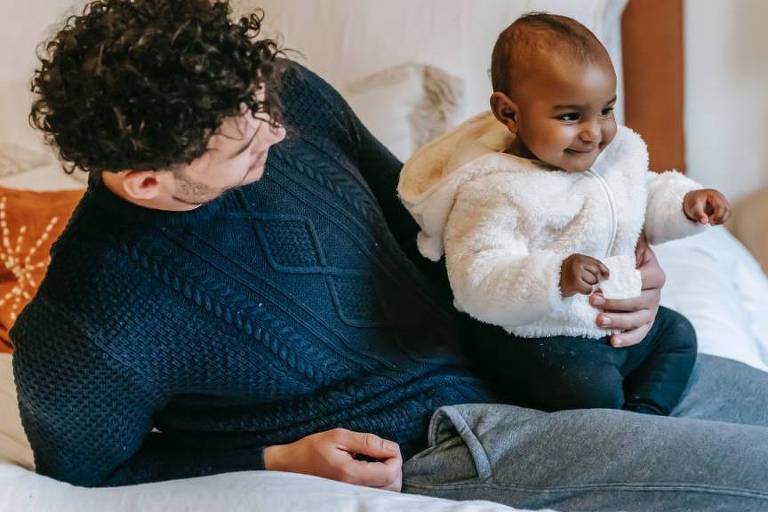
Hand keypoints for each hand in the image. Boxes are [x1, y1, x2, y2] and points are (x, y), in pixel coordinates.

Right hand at [263, 428, 401, 491]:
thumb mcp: (339, 436)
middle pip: (392, 485)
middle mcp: (353, 491)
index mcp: (350, 474)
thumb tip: (391, 447)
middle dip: (395, 466)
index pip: (390, 472)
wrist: (291, 466)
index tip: (388, 446)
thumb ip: (367, 442)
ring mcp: (352, 497)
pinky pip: (377, 495)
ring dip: (389, 476)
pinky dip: (381, 483)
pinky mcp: (352, 498)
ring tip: (378, 460)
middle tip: (384, 452)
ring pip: (387, 493)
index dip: (395, 457)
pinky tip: (372, 470)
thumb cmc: (312, 449)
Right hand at [559, 253, 609, 296]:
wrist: (548, 283)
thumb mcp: (576, 267)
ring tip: (579, 284)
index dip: (604, 270)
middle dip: (595, 279)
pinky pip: (588, 289)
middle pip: (597, 272)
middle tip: (585, 282)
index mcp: (578, 257)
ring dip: (589, 285)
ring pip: (593, 281)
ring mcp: (575, 272)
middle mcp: (577, 263)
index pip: (597, 263)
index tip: (606, 276)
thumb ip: (589, 268)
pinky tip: (577, 289)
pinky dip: (585, 291)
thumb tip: (606, 276)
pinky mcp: (574, 283)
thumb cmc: (564, 276)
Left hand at [589, 233, 663, 347]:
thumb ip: (630, 239)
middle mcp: (656, 293)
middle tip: (593, 299)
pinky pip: (639, 334)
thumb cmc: (624, 259)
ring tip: (598, 320)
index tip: (604, 282)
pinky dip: (627, 339)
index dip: (626, 282)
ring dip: (618, 321)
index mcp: (654, 273)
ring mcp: (651, 310)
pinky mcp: (644, 324)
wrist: (628, 275)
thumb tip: (631, 225)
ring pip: (638, 319)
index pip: (646, 279)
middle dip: (616, 301)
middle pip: (640, 301)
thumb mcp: (628, 246)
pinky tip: (612, 341)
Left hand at [683, 188, 729, 224]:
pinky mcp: (722, 208)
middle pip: (726, 210)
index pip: (721, 206)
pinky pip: (725, 216)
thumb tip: (705, 221)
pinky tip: (711, 220)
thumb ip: (698, 214)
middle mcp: (720, 198)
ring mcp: (723, 202)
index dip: (717, 216)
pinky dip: (719, 220)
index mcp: (714, 195)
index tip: (709, 221)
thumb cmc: (692, 202)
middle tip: (709, 223)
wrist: (691, 200)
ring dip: (720, 220)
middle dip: (719, 219)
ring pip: (727, 213)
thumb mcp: (692, 208)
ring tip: (709, 222)